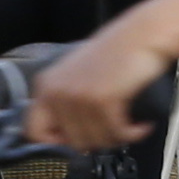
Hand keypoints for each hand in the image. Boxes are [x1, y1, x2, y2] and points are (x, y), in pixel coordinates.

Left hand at [27, 26, 167, 153]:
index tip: (78, 141)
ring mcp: (78, 95)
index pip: (35, 132)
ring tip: (129, 125)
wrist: (143, 34)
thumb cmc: (116, 53)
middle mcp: (57, 91)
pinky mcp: (102, 99)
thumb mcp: (78, 76)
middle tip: (113, 131)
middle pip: (71, 143)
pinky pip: (116, 134)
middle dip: (96, 141)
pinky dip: (132, 134)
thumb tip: (66, 140)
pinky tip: (140, 126)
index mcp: (46, 85)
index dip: (58, 143)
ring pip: (95, 142)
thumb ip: (65, 105)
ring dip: (116, 138)